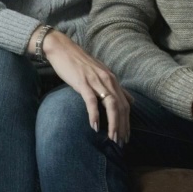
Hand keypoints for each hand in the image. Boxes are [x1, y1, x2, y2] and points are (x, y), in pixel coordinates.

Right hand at [40, 29, 130, 145]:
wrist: (62, 49)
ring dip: (113, 124)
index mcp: (112, 80)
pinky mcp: (83, 82)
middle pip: (121, 107)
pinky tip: (95, 127)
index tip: (126, 136)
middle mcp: (108, 80)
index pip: (126, 104)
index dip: (127, 122)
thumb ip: (114, 88)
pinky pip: (91, 101)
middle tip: (121, 143)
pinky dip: (94, 115)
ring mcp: (96, 81)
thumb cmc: (80, 63)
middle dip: (123, 126)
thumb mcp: (101, 74)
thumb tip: (130, 100)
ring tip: (112, 138)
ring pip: (111, 105)